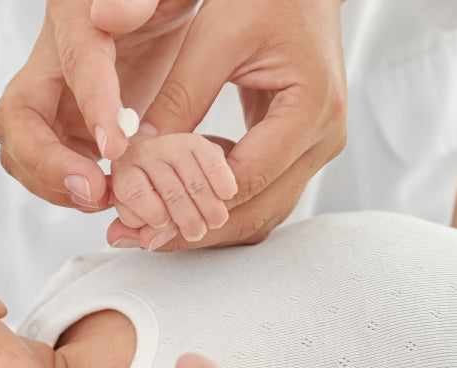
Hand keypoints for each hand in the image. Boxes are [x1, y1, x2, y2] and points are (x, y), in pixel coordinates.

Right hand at [0, 0, 197, 210]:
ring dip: (55, 184)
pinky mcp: (63, 127)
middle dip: (48, 163)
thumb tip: (106, 13)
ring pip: (22, 151)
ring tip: (105, 197)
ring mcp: (49, 99)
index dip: (92, 107)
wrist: (152, 14)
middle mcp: (48, 62)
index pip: (77, 63)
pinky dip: (70, 189)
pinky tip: (108, 194)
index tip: (115, 148)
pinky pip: (48, 166)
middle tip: (95, 190)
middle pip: (16, 119)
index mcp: (75, 20)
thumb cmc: (160, 1)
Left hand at [106, 0, 347, 250]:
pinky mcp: (300, 147)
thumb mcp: (213, 39)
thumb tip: (133, 151)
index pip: (247, 179)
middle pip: (257, 210)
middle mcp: (323, 138)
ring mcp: (316, 146)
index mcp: (311, 109)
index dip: (191, 207)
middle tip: (137, 240)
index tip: (143, 223)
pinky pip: (261, 191)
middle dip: (194, 230)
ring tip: (148, 232)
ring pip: (261, 210)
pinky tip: (175, 199)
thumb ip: (177, 97)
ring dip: (205, 224)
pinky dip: (219, 202)